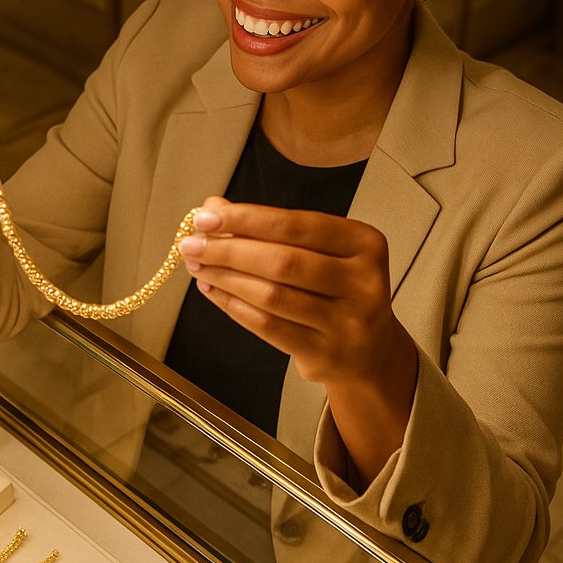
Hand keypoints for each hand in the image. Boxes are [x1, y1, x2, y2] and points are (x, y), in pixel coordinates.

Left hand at [177, 196, 402, 385]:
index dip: (246, 219)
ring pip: (272, 295)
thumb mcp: (316, 250)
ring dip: (225, 278)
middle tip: (191, 244)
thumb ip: (269, 227)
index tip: (205, 216)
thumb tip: (214, 207)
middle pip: (283, 261)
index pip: (295, 224)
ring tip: (197, 265)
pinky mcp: (327, 355)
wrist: (371, 350)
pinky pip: (268, 326)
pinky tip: (212, 291)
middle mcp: (364, 282)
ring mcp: (348, 323)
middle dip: (228, 250)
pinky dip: (233, 306)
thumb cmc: (336, 289)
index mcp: (364, 243)